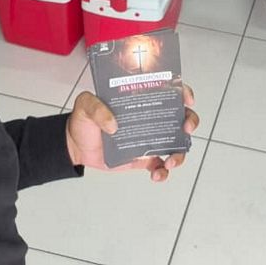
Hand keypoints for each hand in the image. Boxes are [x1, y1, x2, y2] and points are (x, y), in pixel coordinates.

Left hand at [65, 87, 198, 180]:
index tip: (187, 99)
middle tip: (186, 129)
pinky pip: (160, 166)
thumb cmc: (83, 120)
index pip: (168, 91)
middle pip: (180, 117)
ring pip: (176, 144)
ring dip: (180, 153)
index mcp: (141, 100)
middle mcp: (150, 117)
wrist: (75, 147)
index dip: (183, 92)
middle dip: (190, 121)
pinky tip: (157, 175)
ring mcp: (149, 139)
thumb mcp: (85, 105)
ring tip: (170, 162)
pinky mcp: (143, 159)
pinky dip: (163, 172)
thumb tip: (113, 124)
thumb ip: (96, 108)